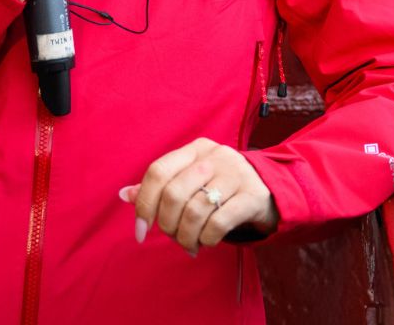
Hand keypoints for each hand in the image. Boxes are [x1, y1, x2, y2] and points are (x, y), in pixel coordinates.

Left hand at [121, 137, 279, 254]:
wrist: (269, 190)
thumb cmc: (221, 187)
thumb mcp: (191, 181)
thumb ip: (160, 188)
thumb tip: (124, 195)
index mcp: (195, 149)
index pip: (158, 171)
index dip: (144, 204)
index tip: (141, 231)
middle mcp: (215, 156)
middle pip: (174, 193)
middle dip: (168, 224)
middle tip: (174, 237)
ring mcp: (236, 173)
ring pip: (195, 210)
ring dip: (187, 237)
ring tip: (190, 245)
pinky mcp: (253, 195)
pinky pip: (219, 222)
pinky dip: (207, 239)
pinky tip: (208, 242)